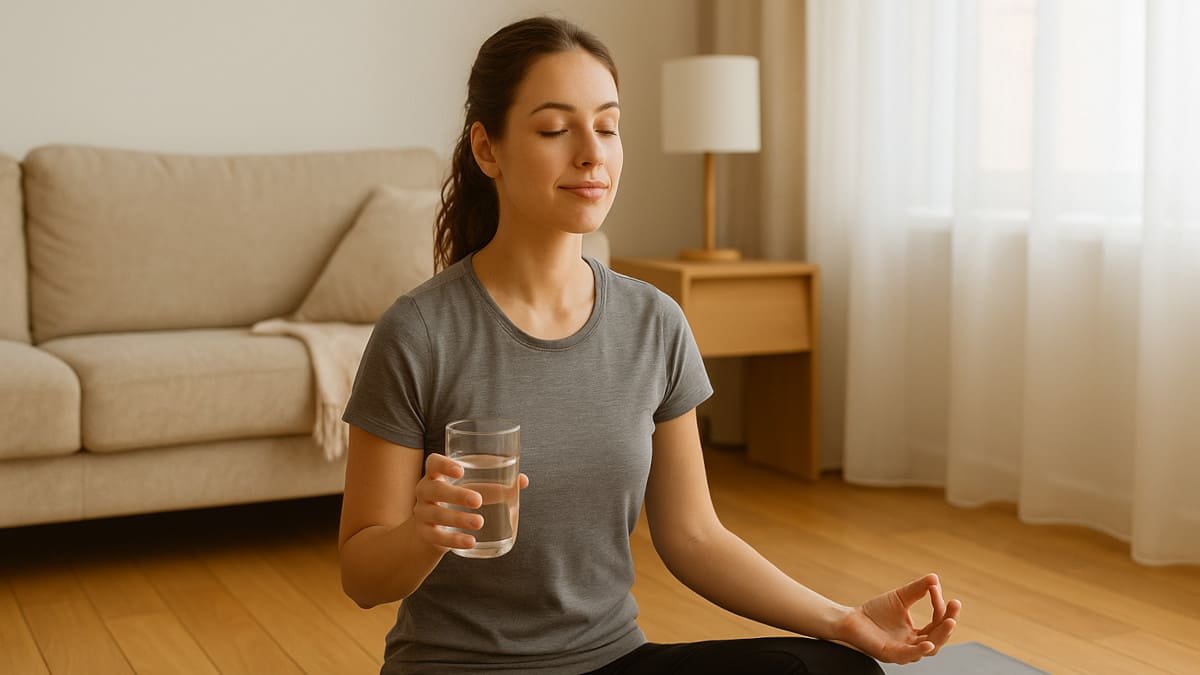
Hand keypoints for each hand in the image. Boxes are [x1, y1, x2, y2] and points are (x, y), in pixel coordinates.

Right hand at [411, 452, 529, 552]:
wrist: (429, 530)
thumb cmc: (456, 501)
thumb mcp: (471, 489)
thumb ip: (495, 484)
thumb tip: (522, 481)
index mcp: (436, 475)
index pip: (433, 463)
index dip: (444, 465)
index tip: (460, 470)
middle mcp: (425, 492)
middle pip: (434, 489)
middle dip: (456, 495)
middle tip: (478, 501)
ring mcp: (422, 513)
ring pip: (436, 514)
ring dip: (458, 519)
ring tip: (479, 522)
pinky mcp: (426, 534)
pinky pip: (437, 537)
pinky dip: (454, 540)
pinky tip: (471, 541)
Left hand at [833, 573, 961, 664]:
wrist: (850, 620)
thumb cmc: (875, 612)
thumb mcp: (900, 598)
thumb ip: (917, 590)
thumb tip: (935, 578)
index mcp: (917, 634)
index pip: (937, 622)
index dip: (940, 606)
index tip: (935, 587)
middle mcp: (913, 645)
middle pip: (938, 637)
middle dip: (948, 622)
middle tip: (955, 605)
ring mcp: (903, 651)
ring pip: (929, 648)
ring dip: (941, 635)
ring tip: (949, 621)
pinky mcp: (891, 654)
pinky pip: (909, 655)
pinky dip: (920, 650)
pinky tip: (928, 642)